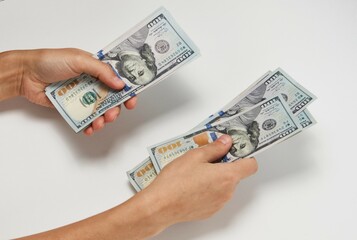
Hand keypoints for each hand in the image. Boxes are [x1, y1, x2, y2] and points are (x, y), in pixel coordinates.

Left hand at [20, 48, 136, 134]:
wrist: (26, 75)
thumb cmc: (50, 61)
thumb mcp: (79, 60)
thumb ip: (101, 71)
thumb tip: (120, 83)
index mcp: (96, 68)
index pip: (118, 79)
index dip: (127, 90)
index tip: (131, 101)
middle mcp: (92, 82)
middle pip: (111, 98)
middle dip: (115, 109)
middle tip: (111, 115)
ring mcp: (83, 95)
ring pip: (100, 110)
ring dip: (103, 119)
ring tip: (99, 123)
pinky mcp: (72, 107)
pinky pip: (85, 118)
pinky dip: (89, 125)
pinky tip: (89, 128)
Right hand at [137, 135, 257, 228]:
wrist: (160, 206)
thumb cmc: (176, 181)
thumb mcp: (195, 156)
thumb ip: (215, 148)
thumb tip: (226, 142)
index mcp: (227, 176)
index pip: (251, 165)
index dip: (245, 156)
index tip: (236, 149)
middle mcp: (227, 192)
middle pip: (236, 175)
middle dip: (225, 165)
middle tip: (208, 158)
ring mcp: (219, 203)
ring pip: (225, 186)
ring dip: (216, 177)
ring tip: (196, 172)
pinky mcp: (210, 211)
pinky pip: (215, 196)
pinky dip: (209, 189)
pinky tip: (193, 184)